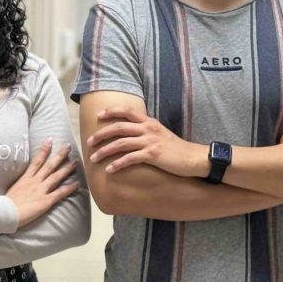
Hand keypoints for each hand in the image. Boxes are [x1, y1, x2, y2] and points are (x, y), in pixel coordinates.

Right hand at [6, 139, 79, 228]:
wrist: (5, 213)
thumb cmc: (5, 205)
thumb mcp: (12, 189)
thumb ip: (20, 185)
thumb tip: (22, 184)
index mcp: (25, 178)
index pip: (36, 161)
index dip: (44, 150)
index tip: (50, 140)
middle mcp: (35, 181)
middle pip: (49, 165)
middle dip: (60, 155)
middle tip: (68, 145)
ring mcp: (41, 190)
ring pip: (56, 176)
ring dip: (67, 168)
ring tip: (76, 162)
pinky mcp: (45, 201)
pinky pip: (60, 193)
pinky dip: (69, 188)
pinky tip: (77, 184)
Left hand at [87, 106, 206, 177]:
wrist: (193, 158)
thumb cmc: (176, 149)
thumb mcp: (161, 134)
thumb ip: (147, 131)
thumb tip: (132, 133)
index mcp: (149, 122)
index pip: (127, 111)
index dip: (111, 111)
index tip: (99, 115)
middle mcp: (148, 129)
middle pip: (118, 127)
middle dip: (101, 134)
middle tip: (89, 142)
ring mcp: (150, 141)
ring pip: (120, 143)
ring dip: (104, 151)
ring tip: (94, 158)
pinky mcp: (152, 155)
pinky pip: (129, 158)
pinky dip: (117, 164)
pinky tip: (109, 170)